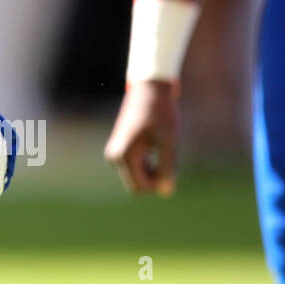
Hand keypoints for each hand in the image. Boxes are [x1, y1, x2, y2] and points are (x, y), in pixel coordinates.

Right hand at [104, 79, 179, 195]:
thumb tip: (165, 192)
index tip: (169, 162)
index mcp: (124, 156)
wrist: (148, 90)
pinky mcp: (118, 149)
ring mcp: (115, 153)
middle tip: (166, 153)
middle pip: (138, 184)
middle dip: (155, 175)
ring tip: (159, 146)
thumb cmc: (161, 113)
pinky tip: (154, 144)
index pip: (141, 188)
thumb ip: (167, 167)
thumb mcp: (168, 141)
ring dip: (153, 168)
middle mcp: (115, 157)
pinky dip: (148, 163)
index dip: (159, 182)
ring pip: (137, 176)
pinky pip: (135, 168)